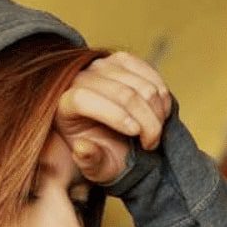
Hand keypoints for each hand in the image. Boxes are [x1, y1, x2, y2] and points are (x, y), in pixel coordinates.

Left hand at [55, 51, 172, 183]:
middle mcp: (80, 77)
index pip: (84, 99)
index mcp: (64, 104)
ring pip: (141, 85)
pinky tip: (160, 116)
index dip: (113, 114)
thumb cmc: (102, 153)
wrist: (112, 137)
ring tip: (155, 133)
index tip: (136, 133)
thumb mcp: (95, 167)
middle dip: (145, 121)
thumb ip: (89, 162)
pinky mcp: (123, 60)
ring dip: (157, 112)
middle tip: (152, 143)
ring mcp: (102, 65)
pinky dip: (162, 98)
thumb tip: (82, 149)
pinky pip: (151, 74)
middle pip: (121, 93)